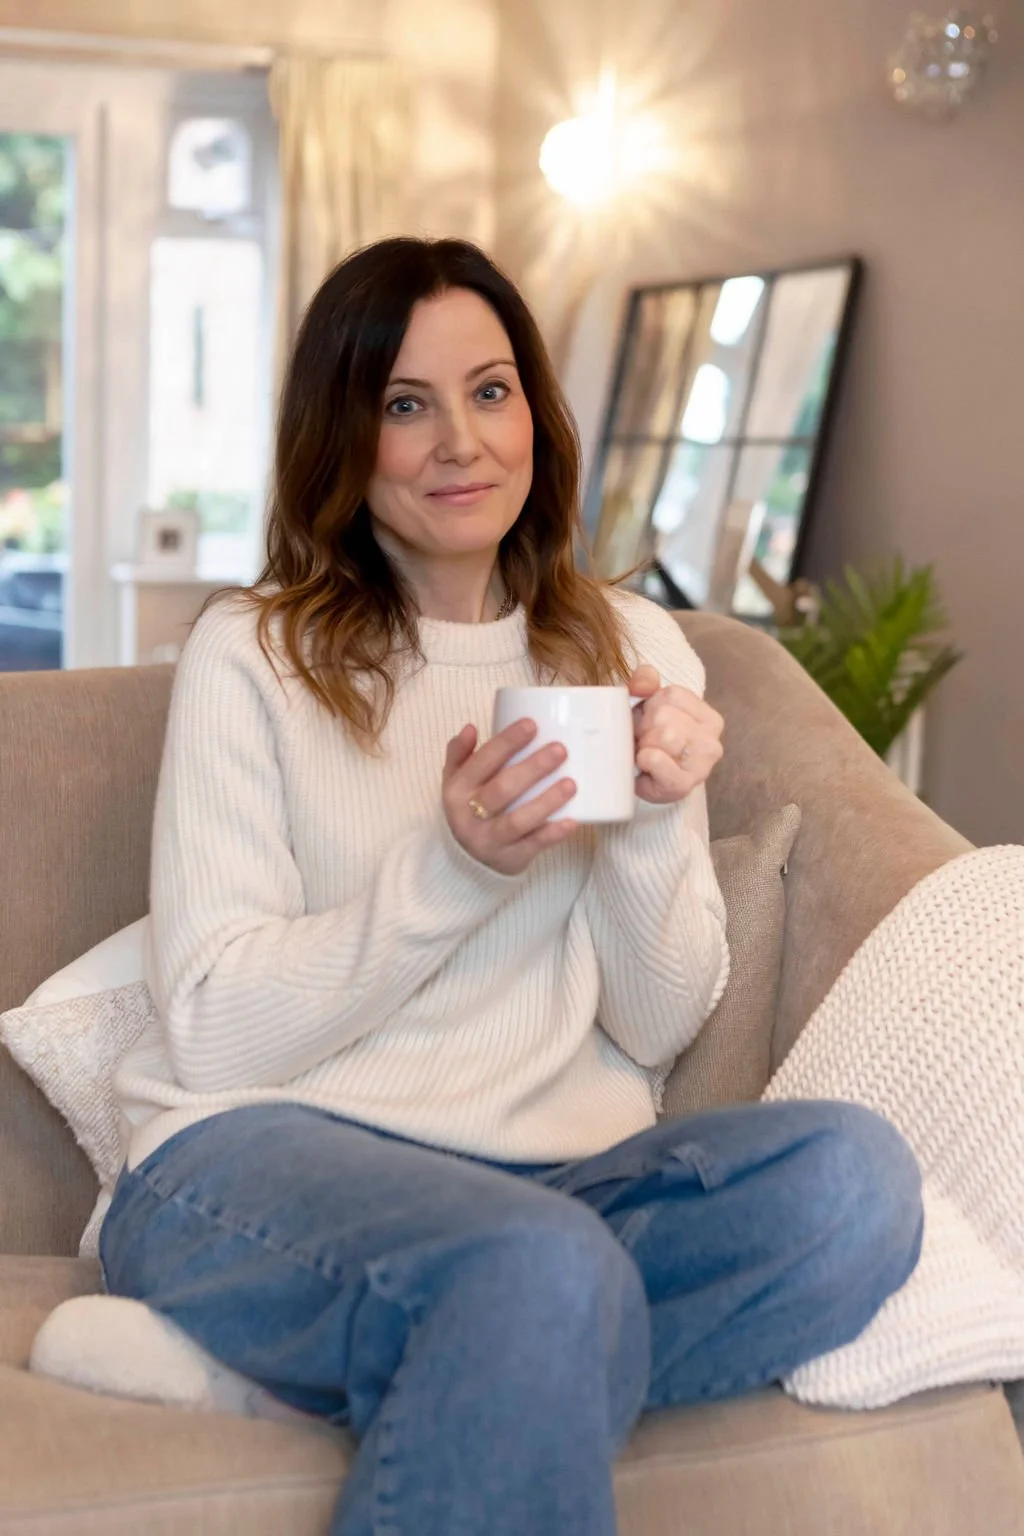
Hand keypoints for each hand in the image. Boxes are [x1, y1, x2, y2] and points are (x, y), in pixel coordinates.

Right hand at [443, 720, 577, 875]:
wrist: (465, 861)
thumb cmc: (468, 808)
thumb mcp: (456, 781)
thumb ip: (460, 753)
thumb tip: (471, 728)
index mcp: (457, 790)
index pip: (481, 762)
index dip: (506, 743)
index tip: (532, 724)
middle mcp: (469, 816)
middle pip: (502, 789)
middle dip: (532, 768)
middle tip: (560, 750)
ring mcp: (489, 840)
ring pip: (518, 820)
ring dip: (546, 801)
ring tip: (571, 783)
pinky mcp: (509, 859)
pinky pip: (533, 846)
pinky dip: (553, 834)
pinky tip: (572, 820)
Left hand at [628, 665, 723, 805]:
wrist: (649, 784)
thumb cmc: (651, 741)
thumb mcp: (649, 705)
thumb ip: (645, 682)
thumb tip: (643, 681)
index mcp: (708, 717)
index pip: (672, 694)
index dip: (651, 705)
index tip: (652, 722)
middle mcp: (712, 739)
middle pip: (665, 715)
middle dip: (645, 727)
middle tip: (646, 741)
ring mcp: (701, 764)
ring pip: (663, 735)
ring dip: (644, 744)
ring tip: (646, 752)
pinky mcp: (683, 784)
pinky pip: (656, 760)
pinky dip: (644, 759)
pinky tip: (645, 765)